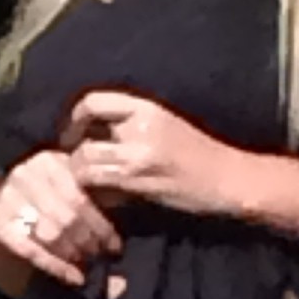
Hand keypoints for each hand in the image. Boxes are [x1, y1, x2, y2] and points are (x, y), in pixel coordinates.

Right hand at [0, 150, 122, 289]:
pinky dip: (55, 266)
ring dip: (73, 254)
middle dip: (89, 241)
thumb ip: (95, 200)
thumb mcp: (70, 193)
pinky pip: (31, 249)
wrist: (4, 220)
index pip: (81, 197)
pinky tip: (73, 277)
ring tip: (87, 266)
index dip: (101, 225)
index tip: (115, 246)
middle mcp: (25, 173)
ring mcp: (6, 196)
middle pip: (67, 216)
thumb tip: (120, 231)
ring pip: (51, 233)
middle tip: (100, 258)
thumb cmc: (48, 206)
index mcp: (49, 160)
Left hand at [63, 91, 247, 217]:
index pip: (93, 101)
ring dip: (79, 175)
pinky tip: (102, 197)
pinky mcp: (138, 181)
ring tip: (85, 184)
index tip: (71, 135)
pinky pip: (99, 184)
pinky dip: (94, 192)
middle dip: (71, 153)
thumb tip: (88, 132)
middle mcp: (140, 126)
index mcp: (146, 107)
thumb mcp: (163, 125)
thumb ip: (129, 124)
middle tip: (73, 166)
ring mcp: (138, 154)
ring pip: (85, 161)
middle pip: (82, 135)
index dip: (74, 118)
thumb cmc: (196, 154)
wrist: (227, 178)